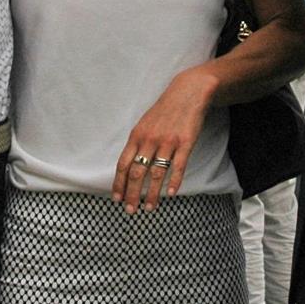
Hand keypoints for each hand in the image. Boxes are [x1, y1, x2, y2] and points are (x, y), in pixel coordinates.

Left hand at [112, 68, 213, 213]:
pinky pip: (178, 166)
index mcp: (137, 136)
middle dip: (132, 194)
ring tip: (149, 208)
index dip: (119, 183)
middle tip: (130, 210)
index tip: (117, 199)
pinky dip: (174, 182)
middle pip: (137, 172)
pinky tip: (170, 194)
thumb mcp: (145, 124)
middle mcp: (150, 140)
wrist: (187, 93)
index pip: (123, 164)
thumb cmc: (165, 111)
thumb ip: (137, 143)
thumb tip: (128, 165)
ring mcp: (168, 142)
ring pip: (156, 173)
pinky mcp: (185, 142)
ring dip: (152, 194)